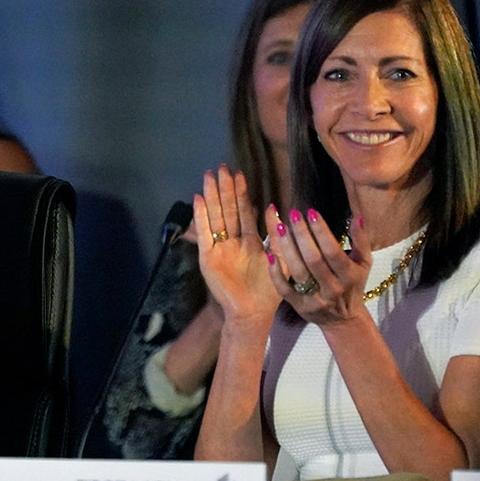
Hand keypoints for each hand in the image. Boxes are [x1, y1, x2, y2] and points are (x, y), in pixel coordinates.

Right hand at [191, 165, 281, 333]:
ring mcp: (219, 248)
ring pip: (215, 217)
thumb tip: (274, 207)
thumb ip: (276, 236)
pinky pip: (204, 234)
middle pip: (228, 210)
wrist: (252, 312)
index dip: (241, 193)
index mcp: (250, 241)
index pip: (244, 211)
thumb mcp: (280, 260)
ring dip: (212, 197)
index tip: (239, 174)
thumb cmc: (269, 291)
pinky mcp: (208, 258)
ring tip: (208, 177)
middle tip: (221, 168)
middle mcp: (232, 241)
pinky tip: (199, 200)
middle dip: (224, 189)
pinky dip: (201, 217)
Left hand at [264, 208, 372, 324]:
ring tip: (279, 227)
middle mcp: (333, 288)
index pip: (333, 251)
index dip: (322, 232)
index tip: (311, 212)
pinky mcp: (299, 306)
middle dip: (302, 235)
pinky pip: (284, 289)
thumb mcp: (363, 263)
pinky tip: (270, 254)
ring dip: (287, 248)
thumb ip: (361, 240)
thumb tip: (356, 217)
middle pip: (314, 260)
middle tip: (293, 215)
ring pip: (298, 271)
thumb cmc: (353, 283)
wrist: (343, 319)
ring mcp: (315, 299)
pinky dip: (276, 273)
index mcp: (349, 276)